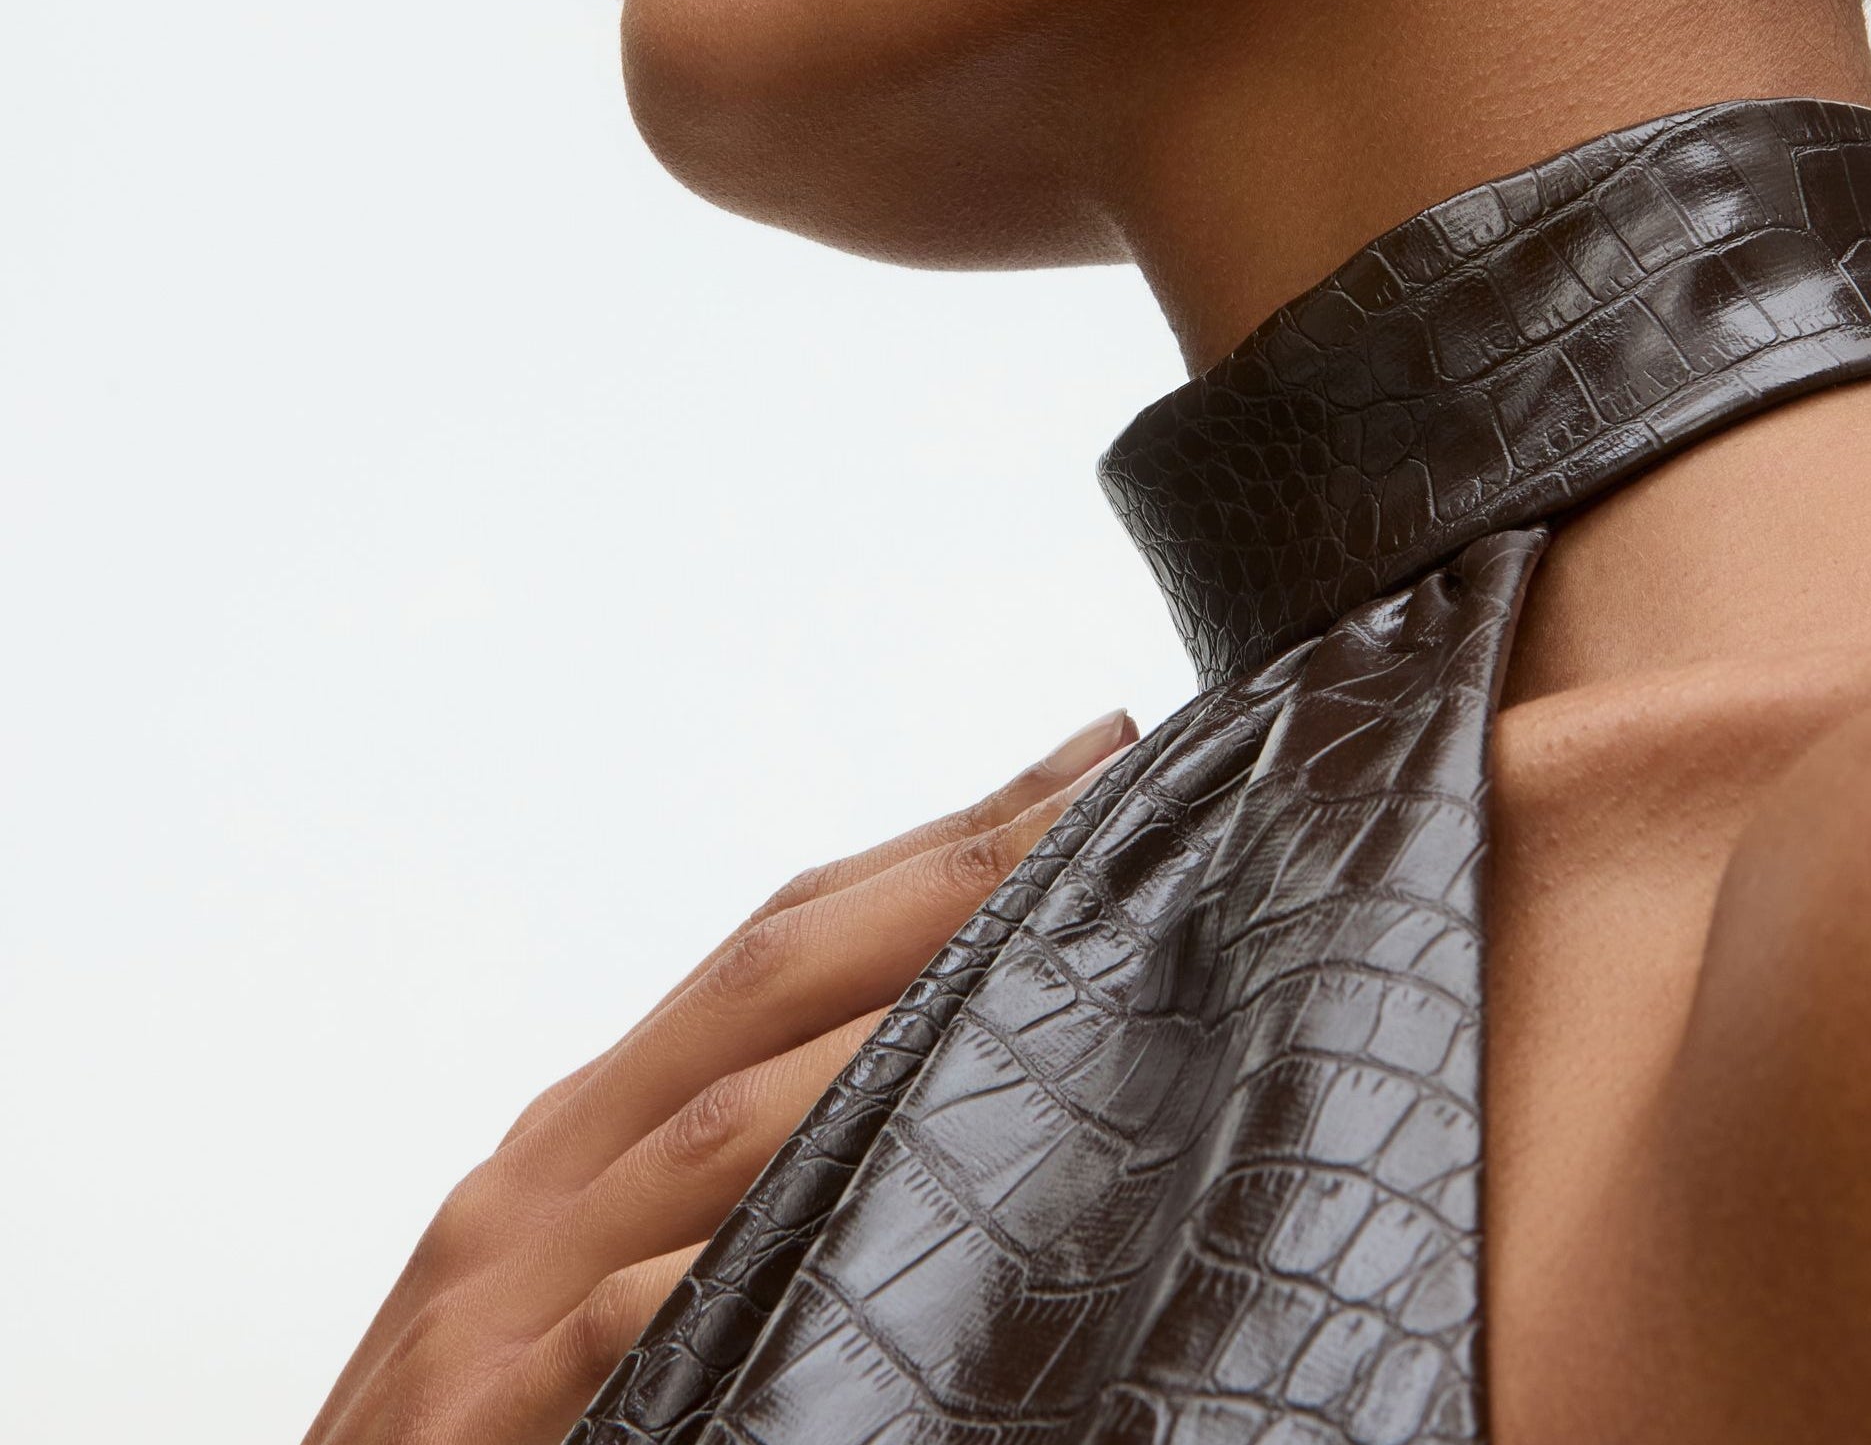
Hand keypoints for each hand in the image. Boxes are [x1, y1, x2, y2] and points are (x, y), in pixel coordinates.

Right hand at [304, 710, 1138, 1444]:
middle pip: (772, 977)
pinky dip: (732, 1260)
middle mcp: (547, 1170)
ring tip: (1054, 957)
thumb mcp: (605, 1267)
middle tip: (1112, 799)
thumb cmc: (486, 1427)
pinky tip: (850, 1202)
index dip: (936, 845)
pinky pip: (629, 1323)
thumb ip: (736, 1173)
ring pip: (726, 1129)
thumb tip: (931, 1077)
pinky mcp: (483, 1415)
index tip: (1087, 767)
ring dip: (896, 1033)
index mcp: (584, 1127)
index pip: (779, 938)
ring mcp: (507, 1286)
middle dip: (954, 878)